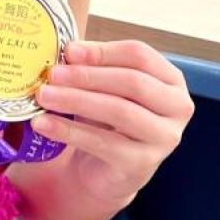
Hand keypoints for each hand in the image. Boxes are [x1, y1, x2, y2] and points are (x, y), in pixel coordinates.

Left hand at [31, 39, 193, 209]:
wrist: (105, 169)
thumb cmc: (106, 119)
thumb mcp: (103, 88)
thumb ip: (92, 67)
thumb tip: (69, 51)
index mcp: (170, 79)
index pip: (140, 55)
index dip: (103, 51)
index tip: (69, 50)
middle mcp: (177, 107)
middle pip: (133, 82)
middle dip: (88, 76)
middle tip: (53, 74)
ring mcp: (164, 138)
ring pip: (120, 111)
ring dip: (76, 100)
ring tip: (43, 95)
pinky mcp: (142, 163)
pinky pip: (103, 142)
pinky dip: (68, 131)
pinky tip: (43, 123)